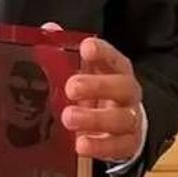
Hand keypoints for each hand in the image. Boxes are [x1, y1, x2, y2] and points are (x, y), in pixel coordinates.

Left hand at [42, 23, 142, 162]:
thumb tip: (48, 29)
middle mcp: (127, 93)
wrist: (120, 126)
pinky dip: (100, 147)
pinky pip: (119, 146)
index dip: (102, 52)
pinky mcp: (128, 144)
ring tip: (68, 118)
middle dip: (97, 86)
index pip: (114, 57)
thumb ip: (65, 51)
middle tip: (71, 87)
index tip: (86, 47)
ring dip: (95, 119)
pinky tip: (80, 145)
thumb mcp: (82, 72)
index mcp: (116, 70)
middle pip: (122, 86)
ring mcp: (130, 120)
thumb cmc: (95, 93)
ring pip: (121, 118)